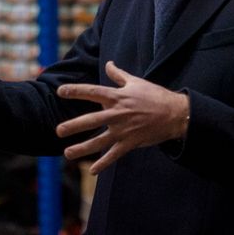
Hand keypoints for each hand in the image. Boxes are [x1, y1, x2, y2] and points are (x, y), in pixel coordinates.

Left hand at [55, 61, 188, 173]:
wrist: (175, 113)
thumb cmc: (155, 95)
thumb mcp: (136, 81)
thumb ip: (119, 74)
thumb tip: (108, 64)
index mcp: (118, 97)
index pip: (92, 92)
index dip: (76, 91)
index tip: (60, 91)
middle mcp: (118, 114)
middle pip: (91, 120)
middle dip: (74, 126)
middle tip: (58, 131)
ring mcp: (124, 130)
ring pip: (99, 141)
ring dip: (82, 148)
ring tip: (67, 153)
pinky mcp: (131, 142)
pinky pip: (114, 155)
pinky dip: (103, 163)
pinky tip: (92, 171)